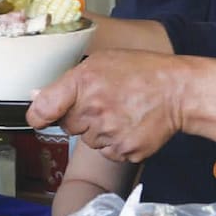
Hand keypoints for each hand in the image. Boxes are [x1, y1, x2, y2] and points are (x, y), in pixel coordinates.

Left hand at [26, 50, 185, 162]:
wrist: (179, 91)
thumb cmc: (141, 72)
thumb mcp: (102, 62)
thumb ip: (67, 82)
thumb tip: (36, 97)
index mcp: (82, 82)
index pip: (42, 110)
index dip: (39, 116)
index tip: (42, 117)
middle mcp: (92, 110)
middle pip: (68, 126)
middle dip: (81, 117)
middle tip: (106, 103)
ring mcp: (109, 133)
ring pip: (89, 140)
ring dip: (101, 131)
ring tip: (124, 112)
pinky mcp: (124, 150)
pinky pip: (108, 153)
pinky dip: (117, 143)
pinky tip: (131, 125)